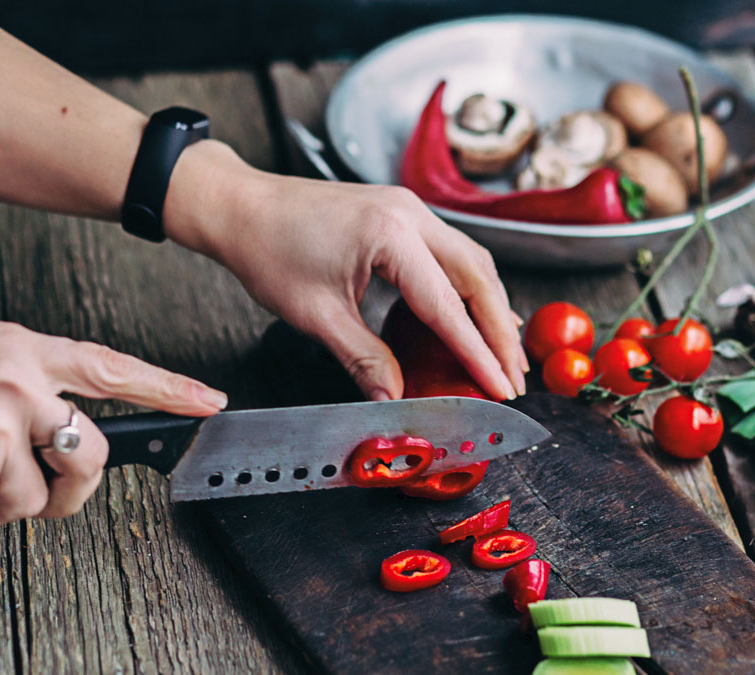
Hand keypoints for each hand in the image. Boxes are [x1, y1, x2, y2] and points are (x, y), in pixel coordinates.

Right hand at [0, 322, 226, 538]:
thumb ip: (26, 388)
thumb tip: (63, 434)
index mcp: (22, 350)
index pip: (111, 368)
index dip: (166, 388)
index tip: (208, 403)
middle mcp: (20, 385)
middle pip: (92, 454)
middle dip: (72, 487)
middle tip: (37, 489)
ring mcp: (0, 429)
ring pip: (33, 498)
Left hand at [166, 141, 527, 401]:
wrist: (241, 206)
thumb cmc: (268, 249)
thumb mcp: (316, 316)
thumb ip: (363, 359)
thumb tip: (393, 398)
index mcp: (389, 235)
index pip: (448, 305)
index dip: (478, 352)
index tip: (499, 385)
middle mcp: (409, 213)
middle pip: (478, 276)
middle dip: (501, 330)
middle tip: (513, 375)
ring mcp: (409, 208)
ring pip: (472, 261)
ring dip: (491, 307)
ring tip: (503, 353)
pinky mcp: (401, 213)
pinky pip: (451, 252)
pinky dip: (470, 288)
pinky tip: (474, 316)